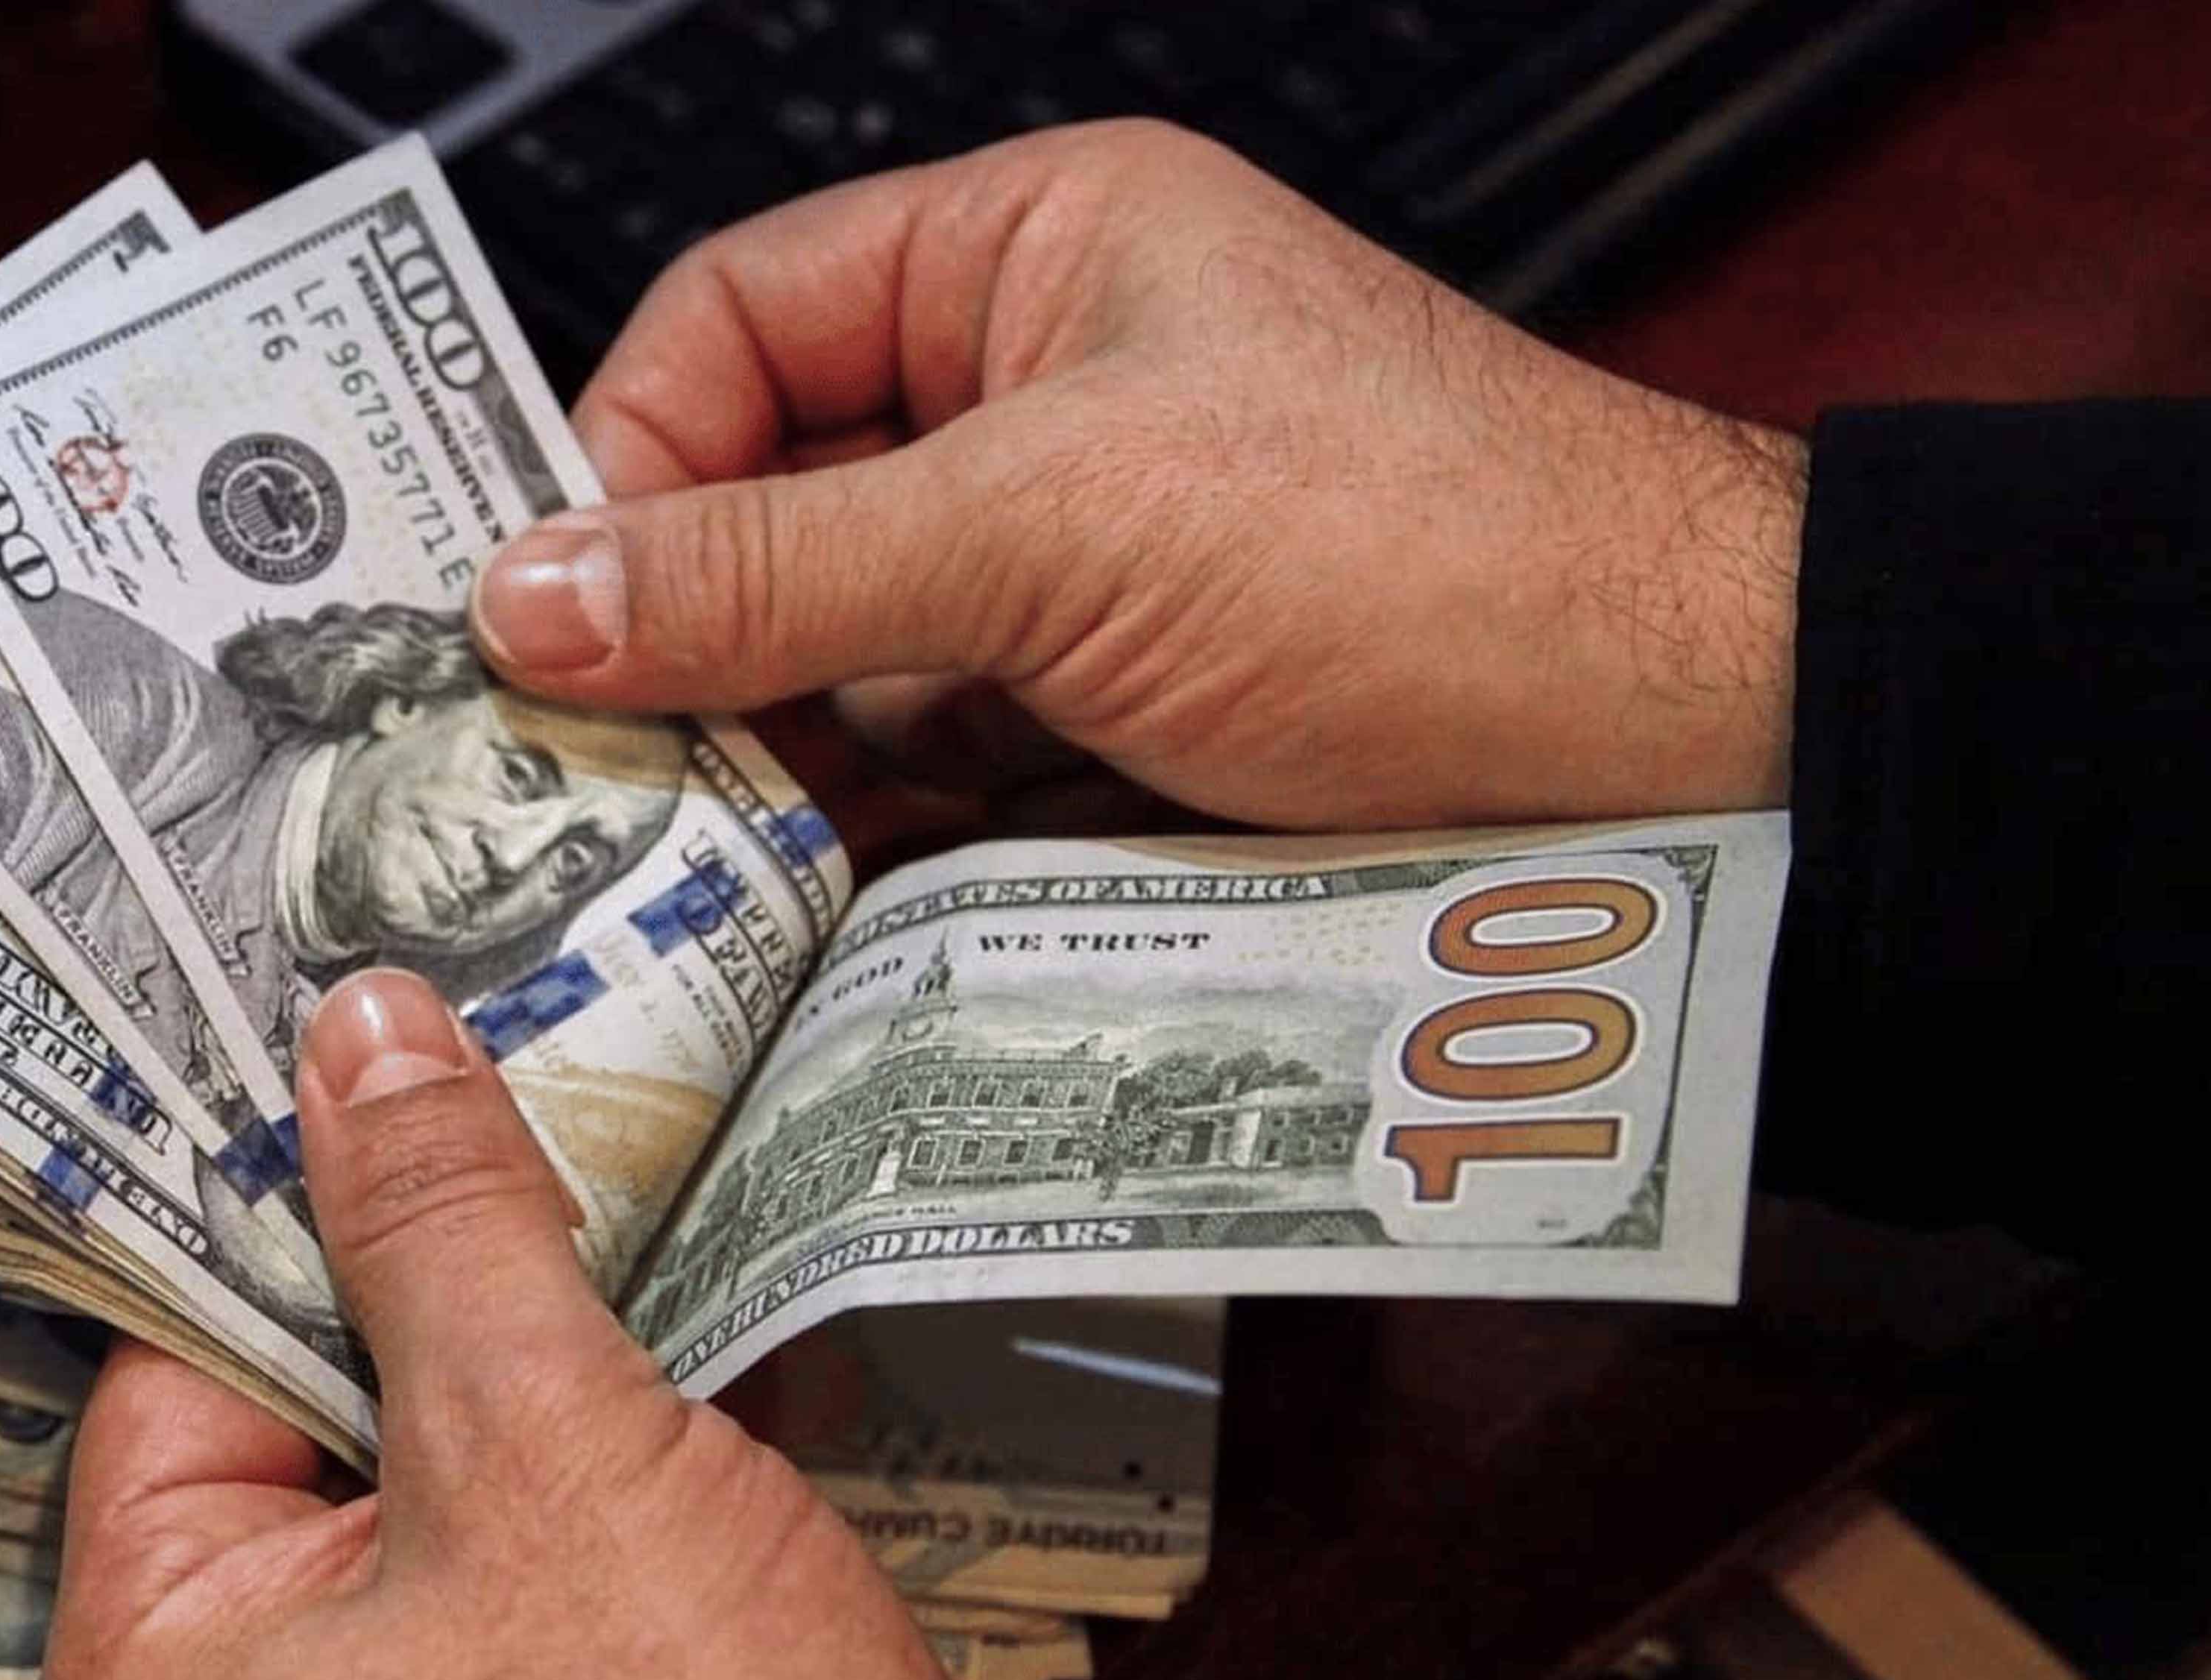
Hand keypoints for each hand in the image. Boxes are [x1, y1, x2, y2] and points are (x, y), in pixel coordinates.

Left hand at [40, 970, 995, 1679]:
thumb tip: (361, 1039)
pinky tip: (682, 1426)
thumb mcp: (552, 1444)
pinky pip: (502, 1606)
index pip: (178, 1367)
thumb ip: (440, 1226)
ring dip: (531, 1396)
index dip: (294, 1211)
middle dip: (429, 1302)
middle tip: (521, 1142)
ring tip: (623, 1280)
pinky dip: (585, 1510)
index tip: (374, 1075)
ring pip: (420, 1512)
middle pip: (295, 1437)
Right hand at [470, 122, 1806, 829]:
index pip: (739, 317)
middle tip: (581, 751)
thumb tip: (538, 592)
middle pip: (767, 495)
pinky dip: (863, 829)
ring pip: (839, 650)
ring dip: (769, 746)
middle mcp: (1040, 395)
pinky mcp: (1109, 720)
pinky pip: (927, 762)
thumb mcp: (1055, 523)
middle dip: (681, 624)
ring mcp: (1073, 567)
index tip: (548, 598)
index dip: (625, 447)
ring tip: (690, 845)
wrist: (1672, 745)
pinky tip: (810, 894)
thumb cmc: (1432, 546)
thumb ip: (779, 560)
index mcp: (1033, 255)